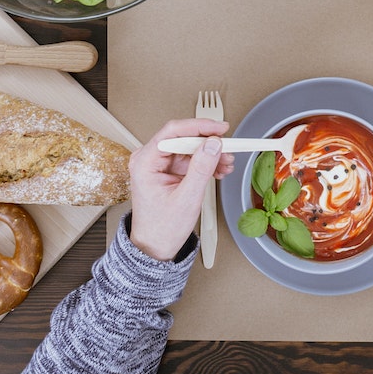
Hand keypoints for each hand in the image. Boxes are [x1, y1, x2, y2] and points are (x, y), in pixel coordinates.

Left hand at [127, 118, 231, 261]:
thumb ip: (201, 168)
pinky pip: (190, 159)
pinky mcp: (168, 171)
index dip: (199, 127)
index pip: (173, 132)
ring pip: (190, 148)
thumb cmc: (161, 229)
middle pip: (183, 138)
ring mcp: (158, 165)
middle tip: (228, 148)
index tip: (220, 128)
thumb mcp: (186, 198)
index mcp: (144, 162)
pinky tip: (218, 169)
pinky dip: (206, 163)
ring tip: (226, 164)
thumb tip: (213, 144)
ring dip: (210, 154)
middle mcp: (148, 159)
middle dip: (208, 144)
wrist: (155, 247)